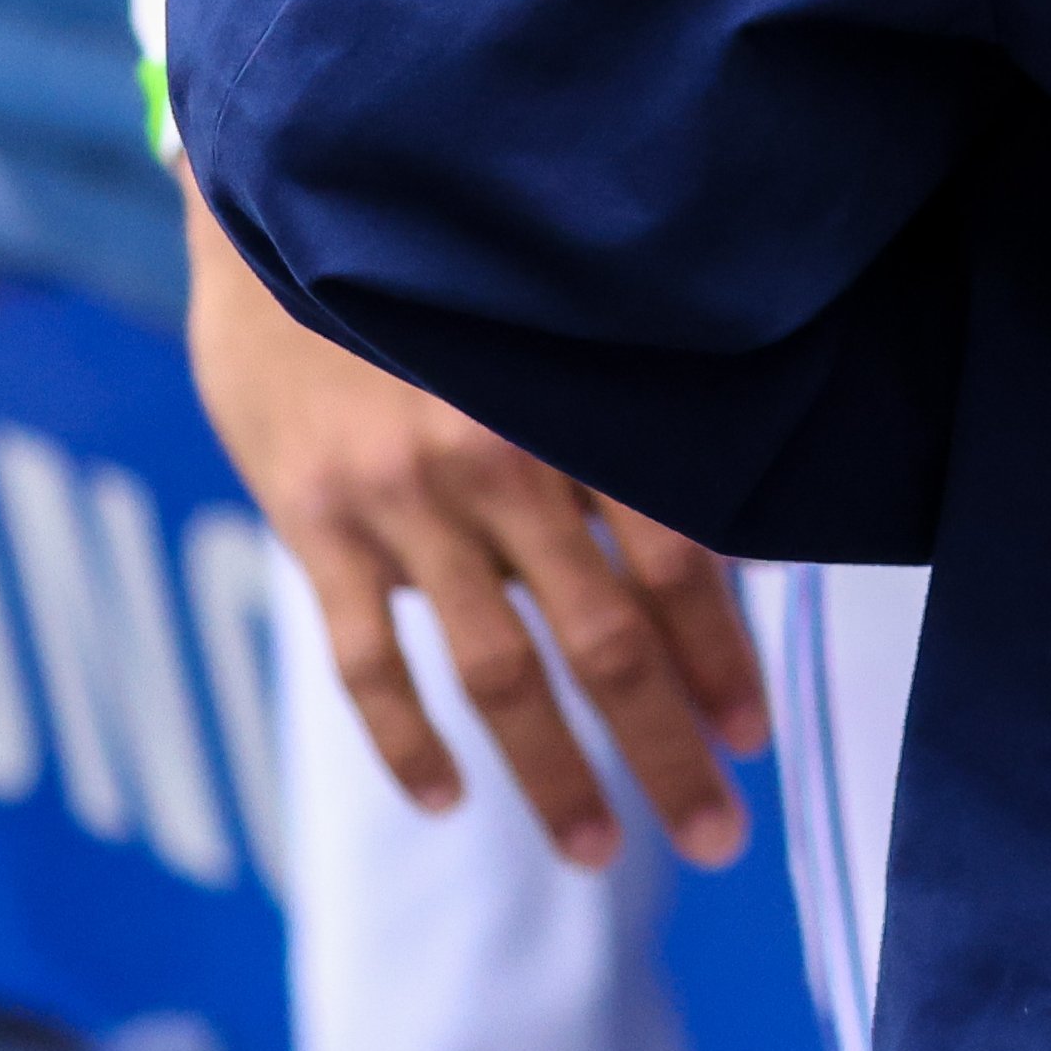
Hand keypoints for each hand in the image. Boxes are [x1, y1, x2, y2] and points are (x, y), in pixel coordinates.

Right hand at [179, 181, 765, 869]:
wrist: (292, 202)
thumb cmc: (460, 262)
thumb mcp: (560, 318)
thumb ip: (627, 416)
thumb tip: (729, 530)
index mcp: (581, 408)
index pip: (679, 560)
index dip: (723, 656)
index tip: (758, 735)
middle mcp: (498, 461)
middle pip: (603, 636)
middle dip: (665, 746)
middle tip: (719, 835)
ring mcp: (399, 503)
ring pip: (496, 671)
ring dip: (552, 773)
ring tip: (601, 848)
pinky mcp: (314, 524)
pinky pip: (368, 660)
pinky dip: (408, 738)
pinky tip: (447, 799)